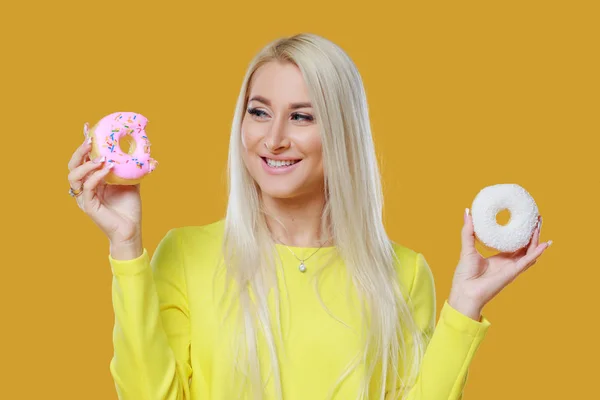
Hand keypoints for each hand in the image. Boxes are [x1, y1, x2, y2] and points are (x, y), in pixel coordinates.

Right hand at [67, 123, 142, 247]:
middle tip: (90, 140)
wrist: (131, 229)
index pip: (83, 159)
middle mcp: (84, 187)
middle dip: (80, 151)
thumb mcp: (131, 182)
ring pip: (74, 176)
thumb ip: (131, 168)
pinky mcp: (88, 206)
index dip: (83, 144)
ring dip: (87, 164)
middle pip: (73, 165)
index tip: (87, 127)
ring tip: (101, 157)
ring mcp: (84, 197)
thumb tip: (147, 153)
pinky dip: (96, 176)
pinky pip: (87, 187)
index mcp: (92, 180)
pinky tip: (107, 170)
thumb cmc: (129, 208)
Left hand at [448, 208, 551, 319]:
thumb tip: (468, 212)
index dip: (521, 232)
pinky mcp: (513, 272)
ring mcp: (512, 268)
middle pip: (526, 246)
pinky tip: (544, 244)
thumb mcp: (467, 248)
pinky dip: (536, 253)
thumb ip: (468, 231)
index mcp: (499, 258)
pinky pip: (527, 261)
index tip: (525, 218)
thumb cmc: (465, 274)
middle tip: (537, 217)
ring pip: (529, 252)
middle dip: (532, 233)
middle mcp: (508, 263)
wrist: (465, 291)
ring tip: (539, 225)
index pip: (515, 243)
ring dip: (536, 239)